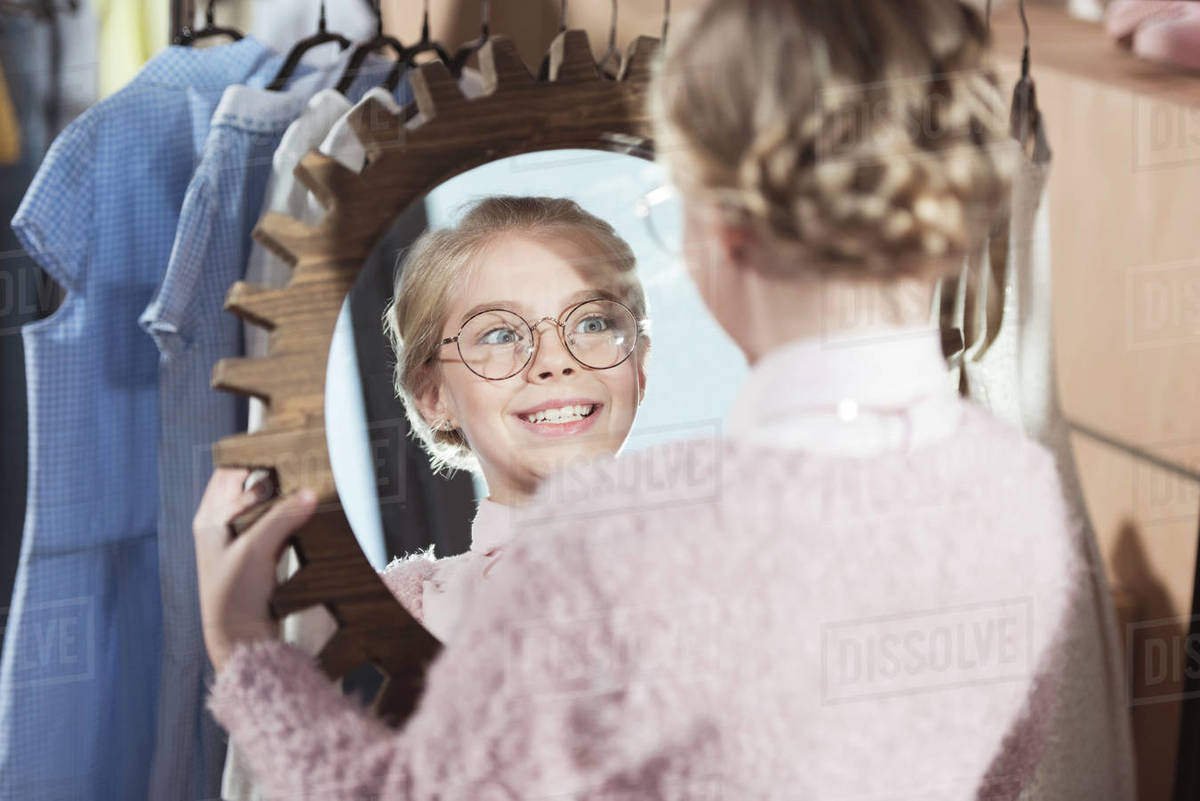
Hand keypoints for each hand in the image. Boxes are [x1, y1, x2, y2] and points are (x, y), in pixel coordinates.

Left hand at [193, 467, 317, 672]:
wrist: (238, 639)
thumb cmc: (233, 595)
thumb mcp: (257, 549)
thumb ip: (283, 517)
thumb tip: (310, 493)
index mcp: (210, 518)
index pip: (229, 471)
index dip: (251, 456)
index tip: (280, 445)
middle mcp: (221, 526)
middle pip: (249, 487)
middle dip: (274, 475)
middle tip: (302, 464)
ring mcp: (239, 542)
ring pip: (264, 506)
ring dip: (283, 498)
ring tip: (309, 486)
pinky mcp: (257, 557)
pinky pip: (274, 526)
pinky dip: (288, 518)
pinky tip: (307, 516)